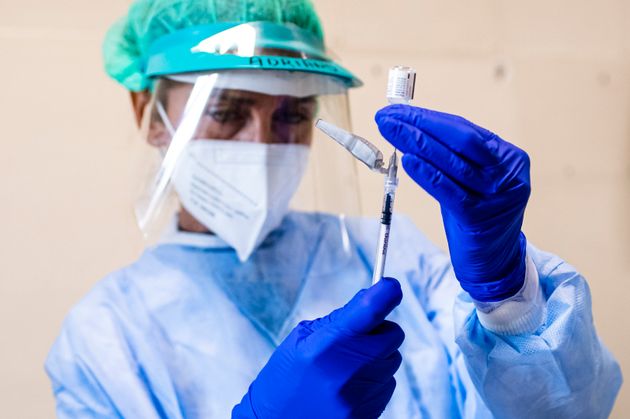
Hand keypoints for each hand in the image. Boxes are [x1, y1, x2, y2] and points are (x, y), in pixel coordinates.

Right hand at [232, 278, 404, 418]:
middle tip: (356, 337)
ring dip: (377, 357)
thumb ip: (340, 319)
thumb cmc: (286, 377)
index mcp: (326, 345)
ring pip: (392, 360)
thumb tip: (373, 296)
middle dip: (379, 330)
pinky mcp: (368, 414)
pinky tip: (349, 386)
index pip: (370, 310)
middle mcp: (347, 371)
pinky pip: (388, 384)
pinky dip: (374, 380)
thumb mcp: (302, 338)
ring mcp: (360, 396)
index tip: (390, 286)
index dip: (386, 292)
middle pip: (392, 335)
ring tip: (346, 367)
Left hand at [376, 105, 529, 301]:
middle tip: (387, 117)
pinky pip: (449, 192)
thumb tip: (410, 127)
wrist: (494, 262)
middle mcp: (508, 174)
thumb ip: (452, 156)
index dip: (428, 118)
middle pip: (460, 140)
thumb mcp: (471, 181)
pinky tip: (408, 160)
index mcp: (508, 158)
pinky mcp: (480, 219)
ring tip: (391, 131)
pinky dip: (427, 174)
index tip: (398, 111)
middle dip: (420, 125)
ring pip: (453, 163)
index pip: (464, 130)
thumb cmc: (477, 216)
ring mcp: (497, 197)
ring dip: (417, 143)